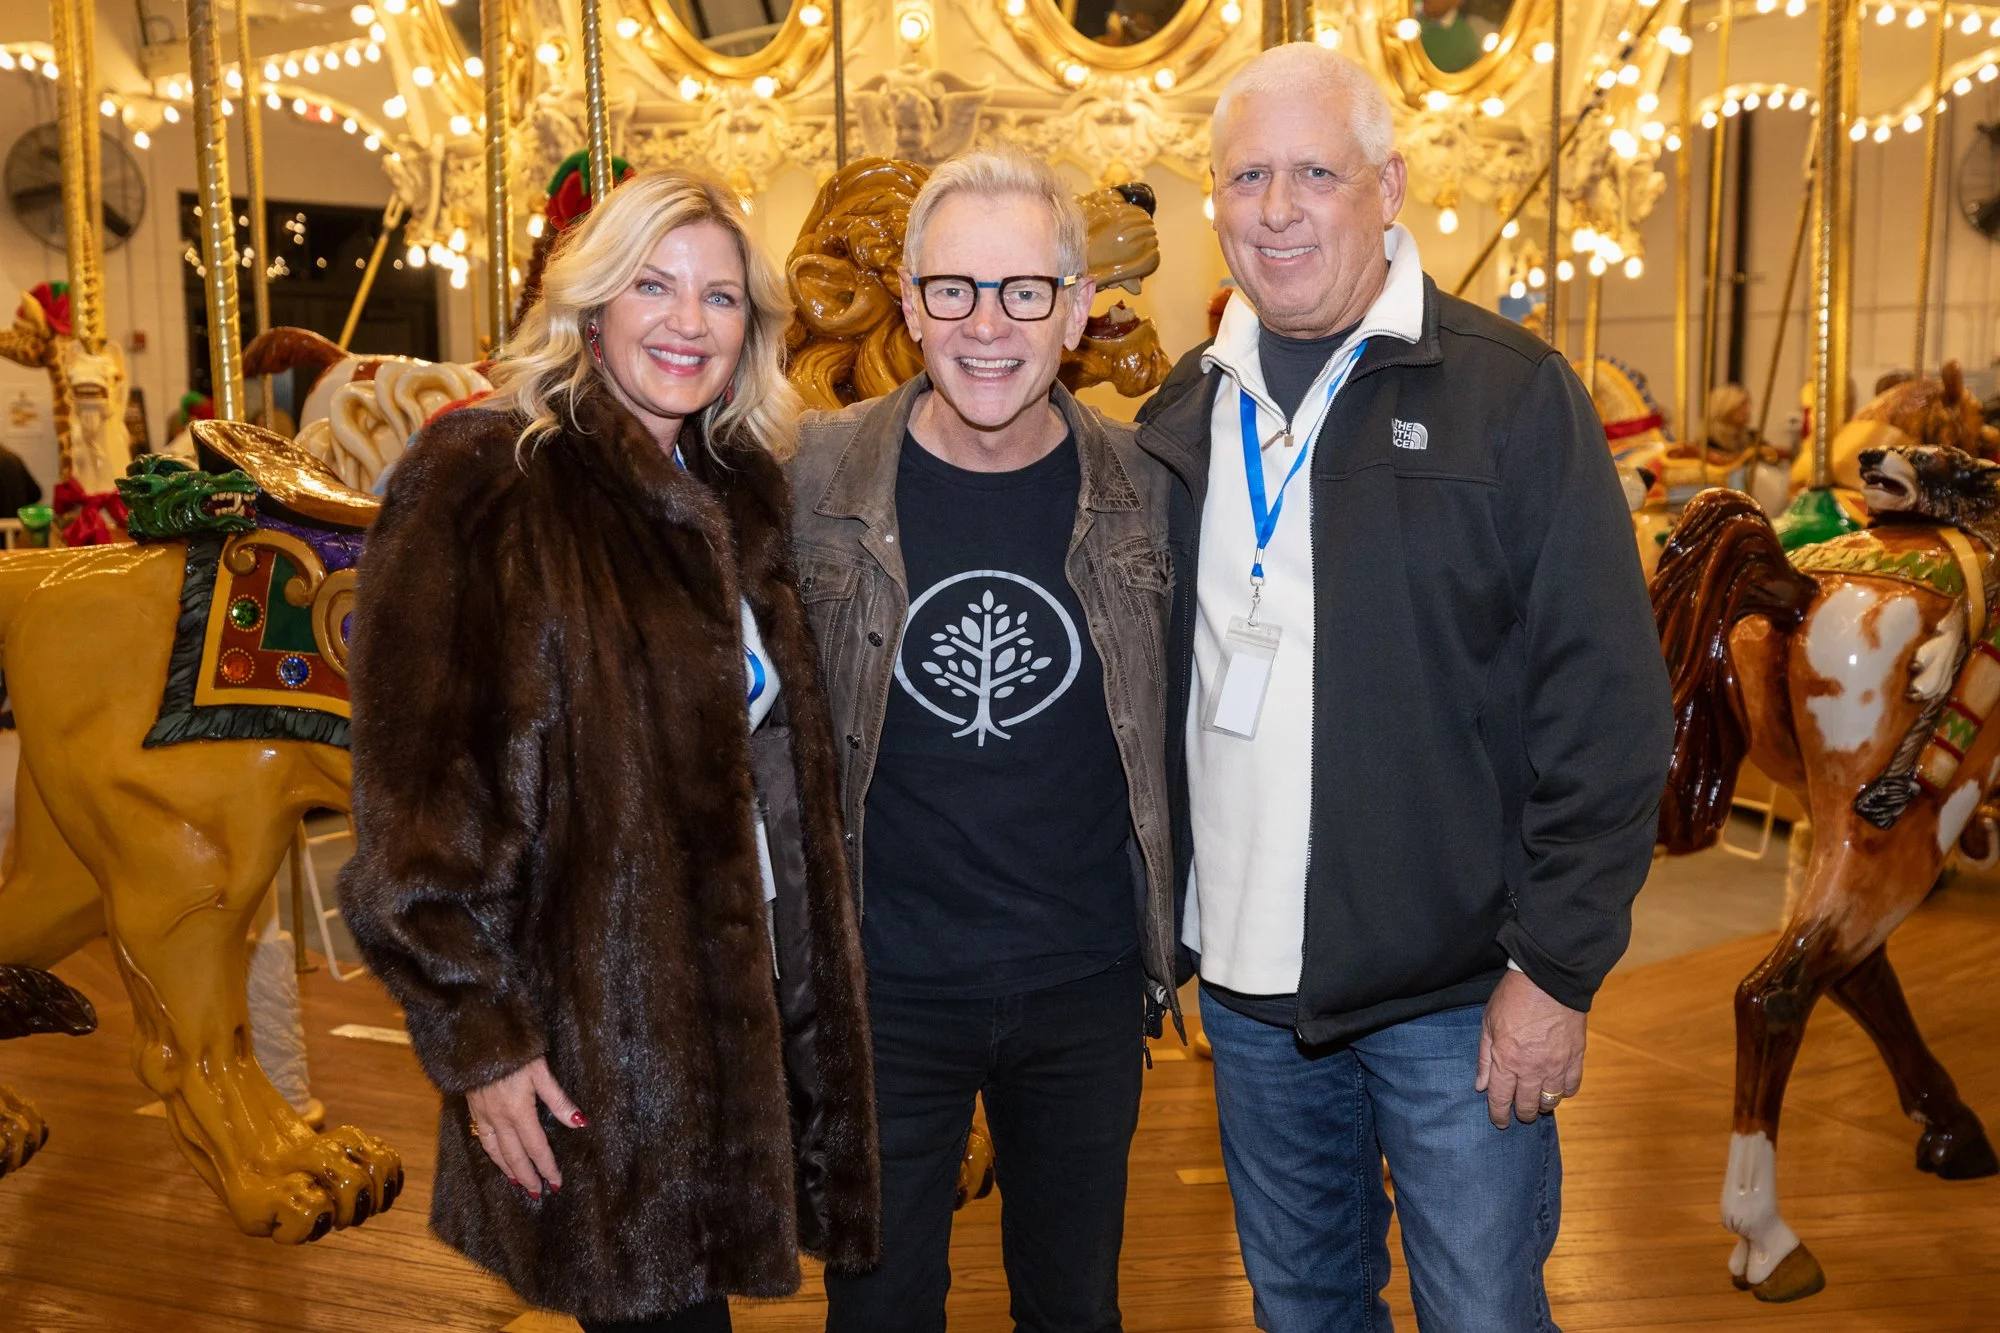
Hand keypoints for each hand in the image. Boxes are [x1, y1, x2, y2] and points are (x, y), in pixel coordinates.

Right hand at [465, 1057, 585, 1197]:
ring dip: (508, 1169)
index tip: (556, 1183)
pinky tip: (496, 1157)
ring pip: (496, 1151)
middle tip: (537, 1194)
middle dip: (528, 1176)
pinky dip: (492, 1154)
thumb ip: (559, 1101)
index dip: (547, 1167)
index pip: (536, 1148)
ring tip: (518, 1183)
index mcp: (519, 1111)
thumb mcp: (541, 1072)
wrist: (478, 1039)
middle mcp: (500, 1118)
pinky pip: (483, 1139)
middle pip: (515, 1156)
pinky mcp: (473, 1109)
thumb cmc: (515, 1052)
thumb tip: (579, 1123)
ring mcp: (484, 1115)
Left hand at [1475, 968, 1586, 1128]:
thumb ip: (1484, 1058)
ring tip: (1539, 1101)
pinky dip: (1565, 1091)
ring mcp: (1557, 1065)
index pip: (1501, 1100)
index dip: (1499, 1115)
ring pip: (1552, 1100)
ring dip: (1544, 1105)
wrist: (1548, 980)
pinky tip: (1559, 1088)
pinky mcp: (1576, 1057)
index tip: (1500, 1122)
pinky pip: (1572, 1085)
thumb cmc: (1512, 998)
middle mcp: (1532, 1069)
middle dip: (1522, 1113)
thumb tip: (1481, 1086)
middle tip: (1520, 1112)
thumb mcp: (1488, 1025)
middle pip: (1528, 1105)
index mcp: (1507, 1061)